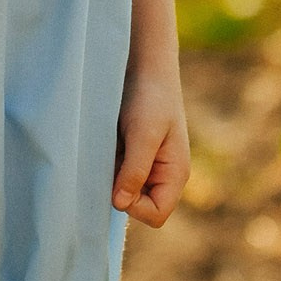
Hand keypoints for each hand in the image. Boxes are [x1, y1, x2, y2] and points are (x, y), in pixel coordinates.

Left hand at [111, 59, 188, 227]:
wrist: (145, 66)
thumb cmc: (150, 97)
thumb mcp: (143, 134)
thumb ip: (134, 170)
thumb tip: (119, 205)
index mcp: (175, 174)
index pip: (156, 214)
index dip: (135, 207)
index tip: (117, 181)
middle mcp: (162, 175)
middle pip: (139, 206)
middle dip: (120, 191)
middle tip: (109, 162)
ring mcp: (147, 166)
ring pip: (124, 190)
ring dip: (111, 176)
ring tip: (108, 149)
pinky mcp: (131, 155)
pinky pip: (117, 173)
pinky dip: (107, 165)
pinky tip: (104, 144)